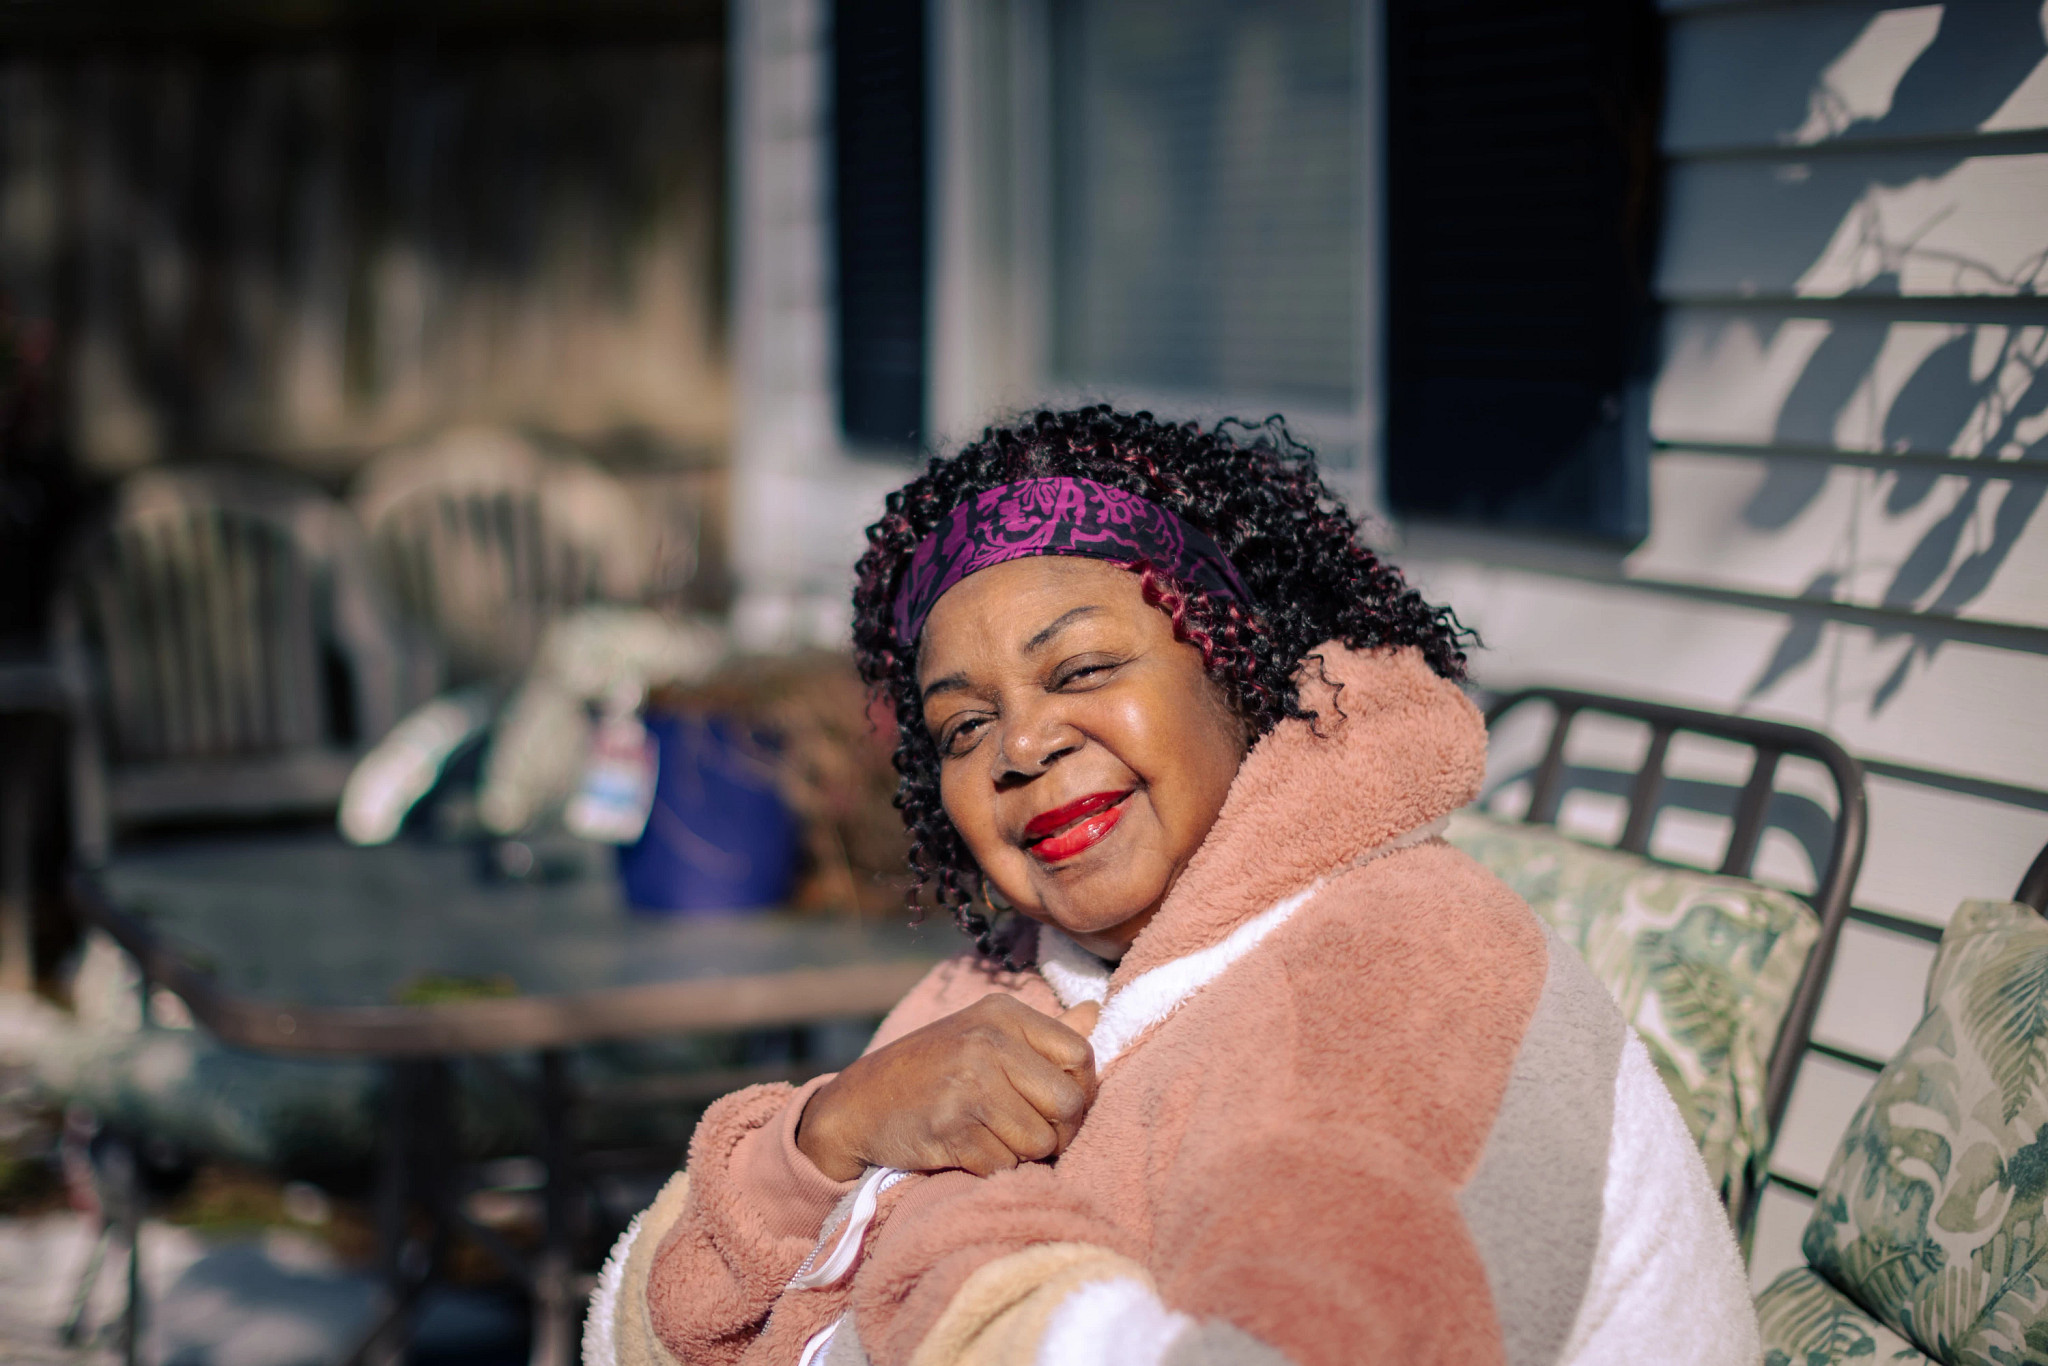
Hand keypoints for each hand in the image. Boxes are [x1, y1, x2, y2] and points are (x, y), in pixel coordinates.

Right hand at [797, 995, 1100, 1181]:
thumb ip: (1043, 1031)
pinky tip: (968, 1151)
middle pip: (1068, 1105)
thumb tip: (1096, 1012)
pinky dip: (992, 1169)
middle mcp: (988, 1042)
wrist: (860, 1104)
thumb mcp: (984, 1033)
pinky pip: (1004, 1166)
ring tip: (992, 1139)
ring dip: (1022, 1155)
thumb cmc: (933, 1070)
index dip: (1080, 1091)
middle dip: (1057, 1132)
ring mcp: (968, 1084)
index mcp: (1003, 1014)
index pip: (1081, 1056)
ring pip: (1040, 1142)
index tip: (1055, 1107)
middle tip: (1029, 1135)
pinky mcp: (951, 1127)